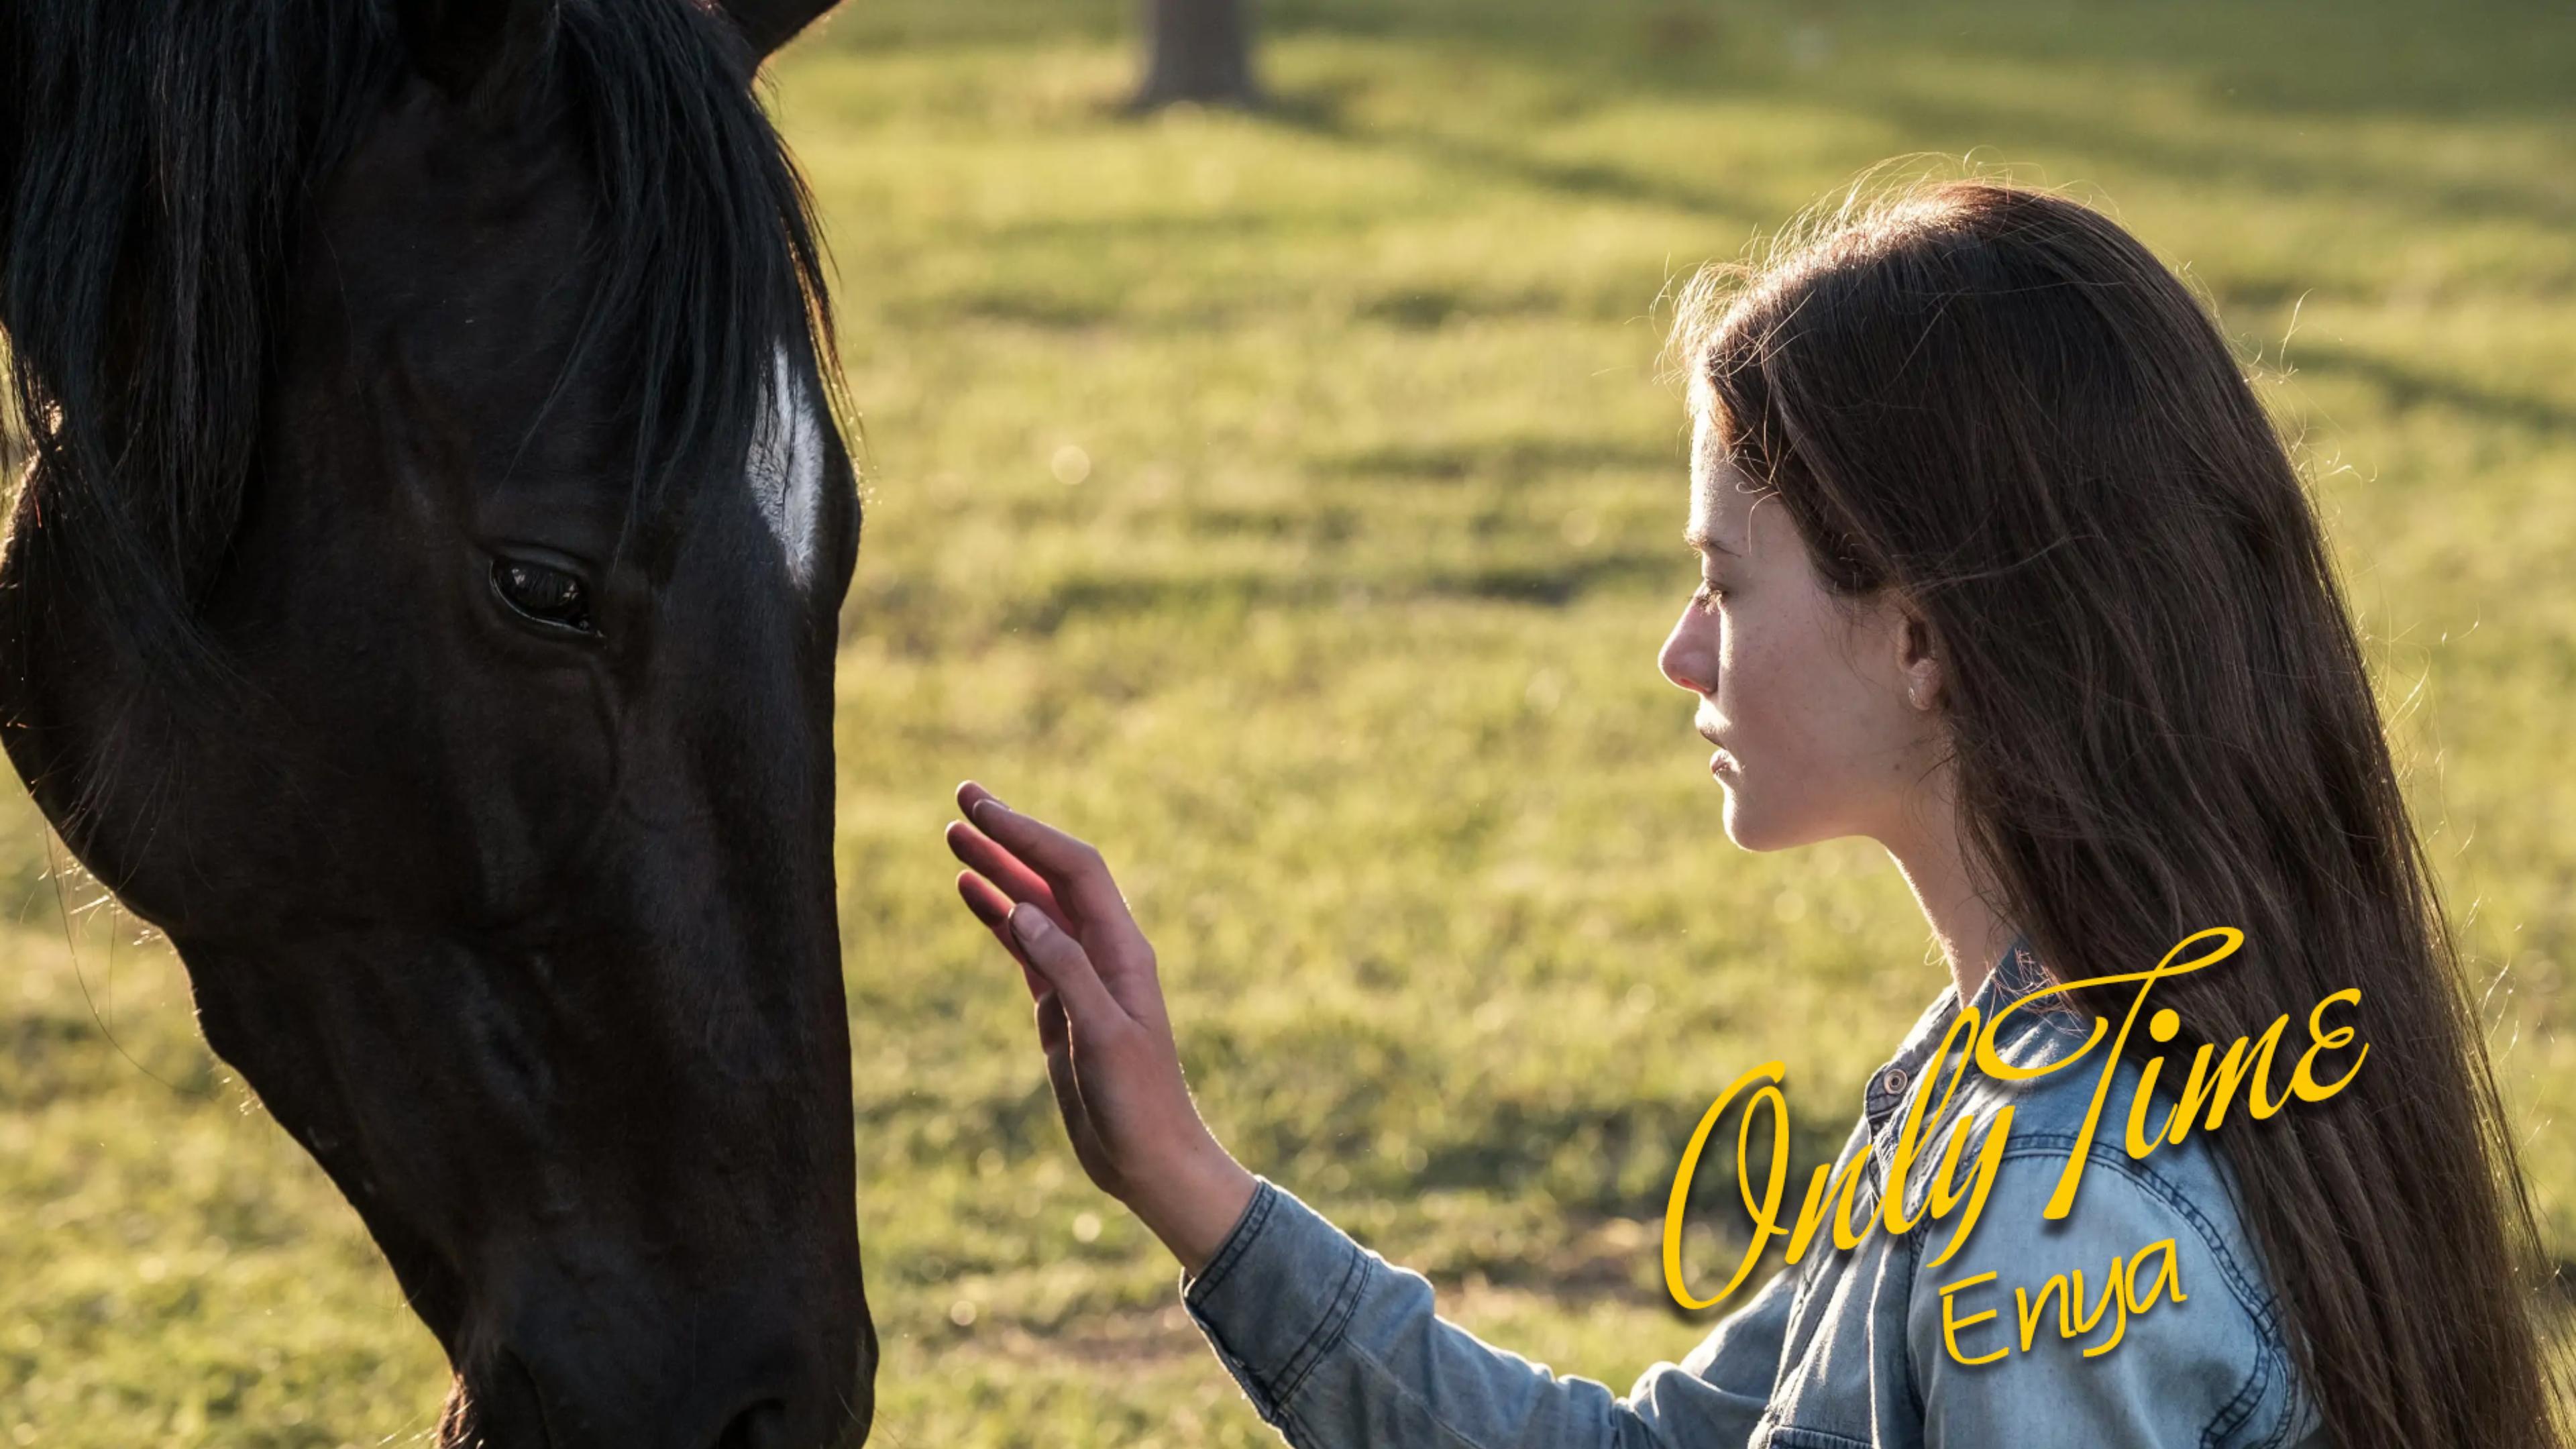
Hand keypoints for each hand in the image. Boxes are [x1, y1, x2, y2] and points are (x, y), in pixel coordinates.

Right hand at [945, 781, 1257, 1276]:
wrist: (1151, 1161)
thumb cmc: (1139, 1105)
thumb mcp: (1103, 1037)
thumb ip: (1065, 971)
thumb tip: (1022, 910)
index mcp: (1123, 952)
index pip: (1073, 871)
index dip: (1028, 834)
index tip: (981, 808)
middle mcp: (1104, 953)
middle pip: (1052, 876)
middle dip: (1010, 835)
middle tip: (961, 798)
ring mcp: (1081, 978)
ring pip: (1033, 906)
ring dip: (997, 869)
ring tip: (952, 836)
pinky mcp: (1061, 1007)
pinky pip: (1025, 947)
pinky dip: (996, 916)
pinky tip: (969, 891)